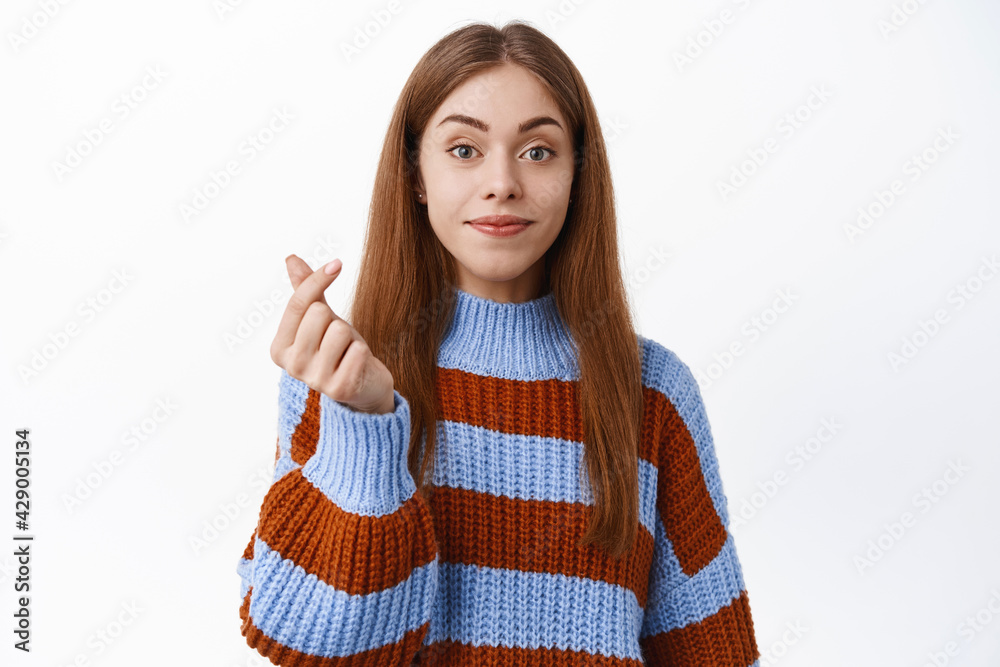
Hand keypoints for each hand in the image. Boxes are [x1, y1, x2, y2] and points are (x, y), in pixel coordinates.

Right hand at [270, 255, 395, 414]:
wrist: (363, 385)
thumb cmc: (338, 348)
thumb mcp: (320, 317)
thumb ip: (305, 291)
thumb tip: (291, 259)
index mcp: (279, 348)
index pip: (298, 303)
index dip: (319, 279)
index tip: (337, 264)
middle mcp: (292, 367)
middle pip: (318, 313)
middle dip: (335, 320)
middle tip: (338, 339)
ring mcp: (314, 380)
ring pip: (339, 330)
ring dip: (351, 338)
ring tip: (347, 352)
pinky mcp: (340, 389)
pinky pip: (358, 350)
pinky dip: (362, 352)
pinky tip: (357, 365)